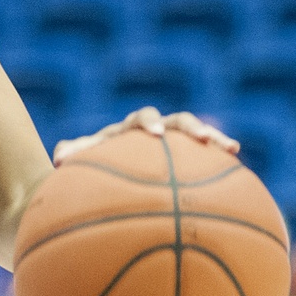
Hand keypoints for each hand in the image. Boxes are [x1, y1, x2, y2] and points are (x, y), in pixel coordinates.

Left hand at [52, 105, 239, 165]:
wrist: (101, 171)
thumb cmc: (90, 166)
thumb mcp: (81, 162)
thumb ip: (73, 155)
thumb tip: (58, 158)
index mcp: (130, 129)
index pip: (142, 118)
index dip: (150, 122)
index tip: (155, 134)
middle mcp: (155, 131)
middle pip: (178, 121)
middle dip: (192, 126)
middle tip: (204, 138)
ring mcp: (173, 144)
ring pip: (197, 137)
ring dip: (214, 140)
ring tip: (232, 150)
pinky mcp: (185, 158)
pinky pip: (205, 161)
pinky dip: (219, 165)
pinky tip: (236, 177)